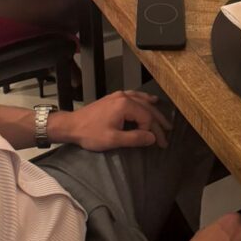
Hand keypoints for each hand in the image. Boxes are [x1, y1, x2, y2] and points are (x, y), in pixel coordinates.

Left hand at [49, 90, 171, 151]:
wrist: (71, 125)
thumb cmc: (91, 133)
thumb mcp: (113, 140)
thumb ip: (135, 138)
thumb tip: (153, 138)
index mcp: (125, 105)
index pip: (147, 117)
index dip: (153, 131)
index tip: (158, 144)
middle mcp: (124, 96)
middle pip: (147, 108)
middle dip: (158, 122)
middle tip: (168, 134)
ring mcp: (119, 95)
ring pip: (142, 100)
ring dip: (154, 111)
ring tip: (165, 121)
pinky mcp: (114, 97)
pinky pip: (135, 96)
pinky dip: (145, 99)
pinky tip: (151, 100)